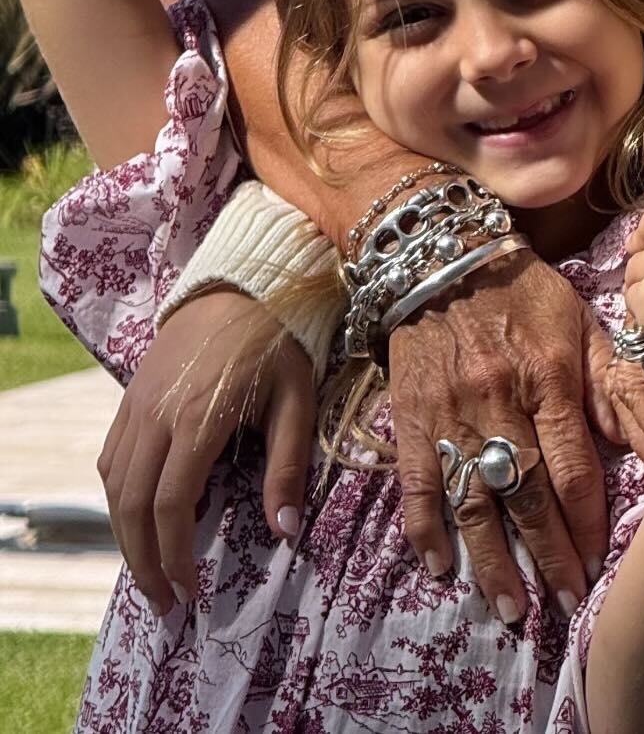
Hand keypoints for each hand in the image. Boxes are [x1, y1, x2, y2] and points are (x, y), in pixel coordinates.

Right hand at [98, 290, 315, 615]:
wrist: (244, 279)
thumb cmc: (279, 340)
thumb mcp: (296, 399)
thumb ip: (287, 467)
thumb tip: (286, 532)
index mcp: (197, 417)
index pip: (170, 506)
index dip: (175, 557)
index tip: (190, 591)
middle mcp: (156, 414)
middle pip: (131, 506)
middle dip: (144, 562)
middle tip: (164, 601)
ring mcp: (137, 403)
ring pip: (114, 485)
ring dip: (125, 536)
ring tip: (150, 572)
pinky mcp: (130, 395)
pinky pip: (111, 458)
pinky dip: (118, 497)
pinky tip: (138, 519)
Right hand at [388, 249, 643, 621]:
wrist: (441, 254)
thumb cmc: (521, 288)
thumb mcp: (576, 317)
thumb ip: (606, 376)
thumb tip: (635, 437)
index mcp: (547, 376)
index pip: (572, 466)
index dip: (585, 522)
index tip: (597, 563)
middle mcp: (500, 399)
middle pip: (527, 494)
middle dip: (549, 555)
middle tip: (567, 603)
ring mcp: (452, 412)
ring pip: (474, 500)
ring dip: (493, 560)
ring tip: (513, 607)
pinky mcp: (413, 417)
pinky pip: (419, 482)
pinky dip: (426, 529)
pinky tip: (441, 568)